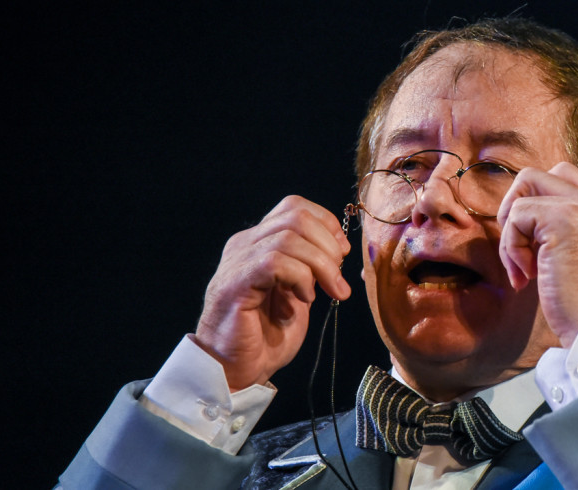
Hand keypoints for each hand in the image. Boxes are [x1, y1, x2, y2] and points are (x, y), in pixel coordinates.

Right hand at [196, 196, 350, 390]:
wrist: (235, 370)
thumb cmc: (266, 337)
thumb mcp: (299, 294)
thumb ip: (311, 268)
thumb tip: (339, 248)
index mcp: (260, 242)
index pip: (295, 207)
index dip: (326, 224)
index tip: (341, 254)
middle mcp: (245, 244)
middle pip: (296, 216)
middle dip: (328, 245)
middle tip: (337, 279)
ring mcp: (238, 261)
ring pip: (289, 237)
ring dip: (320, 265)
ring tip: (329, 292)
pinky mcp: (235, 283)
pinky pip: (274, 261)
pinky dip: (300, 277)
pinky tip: (304, 299)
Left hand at [497, 162, 577, 347]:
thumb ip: (562, 230)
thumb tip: (520, 217)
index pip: (562, 178)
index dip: (534, 206)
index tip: (535, 248)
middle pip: (538, 175)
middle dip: (516, 210)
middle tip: (519, 250)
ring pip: (523, 190)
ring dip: (511, 231)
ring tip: (523, 268)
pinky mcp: (563, 218)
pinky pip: (516, 215)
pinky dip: (511, 247)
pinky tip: (528, 276)